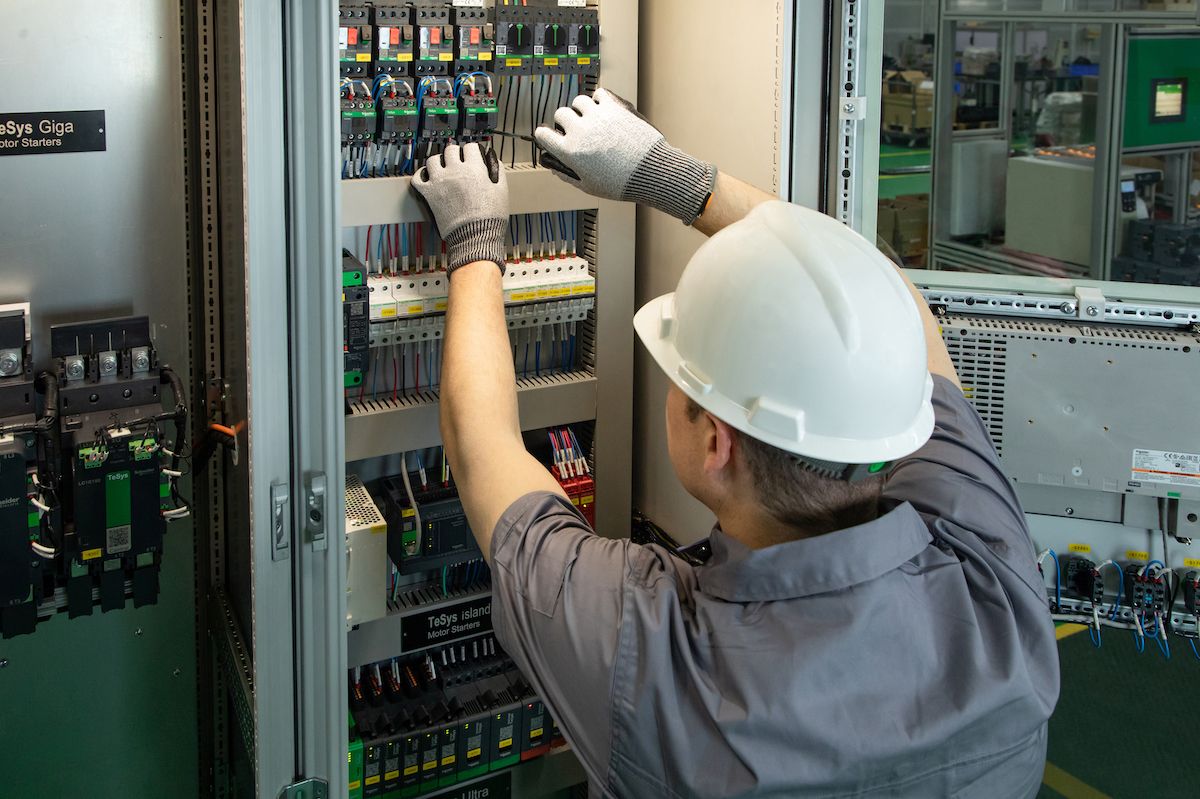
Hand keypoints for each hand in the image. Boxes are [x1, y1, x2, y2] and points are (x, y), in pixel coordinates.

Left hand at [412, 142, 508, 273]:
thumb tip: (492, 157)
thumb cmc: (489, 219)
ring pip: (433, 160)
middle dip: (456, 154)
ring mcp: (439, 182)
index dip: (473, 151)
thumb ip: (497, 170)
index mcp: (474, 169)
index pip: (470, 147)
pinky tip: (427, 176)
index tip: (473, 156)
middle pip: (451, 150)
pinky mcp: (429, 194)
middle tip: (459, 162)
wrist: (475, 238)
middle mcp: (455, 172)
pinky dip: (421, 175)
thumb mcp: (501, 191)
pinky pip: (417, 178)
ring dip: (439, 162)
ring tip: (444, 168)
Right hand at [534, 88, 717, 224]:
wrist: (651, 172)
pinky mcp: (614, 107)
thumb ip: (569, 176)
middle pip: (560, 114)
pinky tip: (605, 110)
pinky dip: (599, 99)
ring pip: (579, 101)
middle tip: (576, 128)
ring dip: (583, 109)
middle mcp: (580, 131)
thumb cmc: (622, 184)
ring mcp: (597, 116)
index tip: (551, 136)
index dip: (545, 135)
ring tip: (592, 118)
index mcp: (570, 152)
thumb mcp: (589, 186)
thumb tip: (556, 169)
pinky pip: (599, 93)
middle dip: (566, 121)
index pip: (542, 134)